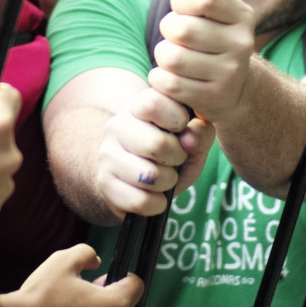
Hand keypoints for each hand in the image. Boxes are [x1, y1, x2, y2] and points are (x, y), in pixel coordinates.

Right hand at [94, 85, 207, 217]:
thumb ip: (201, 133)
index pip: (153, 102)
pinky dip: (156, 204)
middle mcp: (117, 126)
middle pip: (156, 144)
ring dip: (168, 182)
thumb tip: (191, 138)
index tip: (182, 128)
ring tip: (165, 177)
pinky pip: (140, 201)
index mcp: (138, 106)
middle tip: (177, 158)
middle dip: (177, 157)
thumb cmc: (171, 153)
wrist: (137, 177)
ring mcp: (107, 156)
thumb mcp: (193, 140)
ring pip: (150, 177)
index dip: (177, 119)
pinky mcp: (104, 184)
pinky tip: (155, 196)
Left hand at [147, 0, 255, 122]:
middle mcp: (242, 43)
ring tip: (172, 57)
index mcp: (242, 15)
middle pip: (183, 29)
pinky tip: (170, 77)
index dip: (181, 0)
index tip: (180, 7)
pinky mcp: (215, 98)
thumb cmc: (213, 40)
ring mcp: (231, 73)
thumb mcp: (209, 12)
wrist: (235, 89)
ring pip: (172, 57)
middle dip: (167, 30)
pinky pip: (170, 83)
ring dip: (162, 56)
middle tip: (172, 36)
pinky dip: (160, 79)